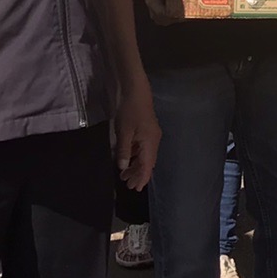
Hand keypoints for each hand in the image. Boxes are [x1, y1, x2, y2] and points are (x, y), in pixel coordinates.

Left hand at [112, 72, 160, 190]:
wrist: (133, 89)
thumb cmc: (129, 110)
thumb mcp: (124, 132)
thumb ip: (123, 151)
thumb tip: (122, 168)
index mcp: (150, 142)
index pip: (147, 165)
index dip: (141, 177)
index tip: (135, 189)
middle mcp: (153, 140)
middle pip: (147, 161)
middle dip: (138, 173)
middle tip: (127, 184)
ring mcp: (151, 134)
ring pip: (145, 154)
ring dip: (136, 164)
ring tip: (125, 174)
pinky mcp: (146, 128)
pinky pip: (142, 147)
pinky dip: (135, 155)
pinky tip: (127, 157)